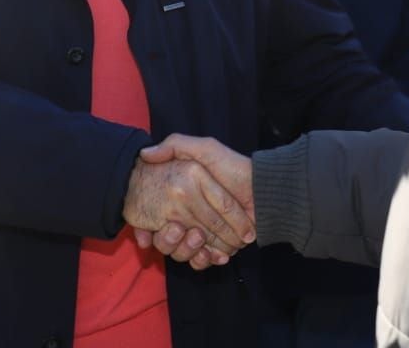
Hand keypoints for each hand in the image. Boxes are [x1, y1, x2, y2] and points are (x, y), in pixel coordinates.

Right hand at [132, 135, 253, 269]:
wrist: (263, 189)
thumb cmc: (233, 167)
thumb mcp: (205, 149)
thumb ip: (176, 146)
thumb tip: (145, 154)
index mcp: (181, 200)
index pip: (156, 219)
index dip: (147, 228)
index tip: (151, 228)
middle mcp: (189, 220)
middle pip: (167, 240)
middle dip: (170, 240)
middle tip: (178, 229)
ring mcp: (203, 236)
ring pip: (183, 254)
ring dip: (187, 251)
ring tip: (198, 237)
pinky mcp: (216, 248)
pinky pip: (201, 262)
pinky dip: (204, 260)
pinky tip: (210, 253)